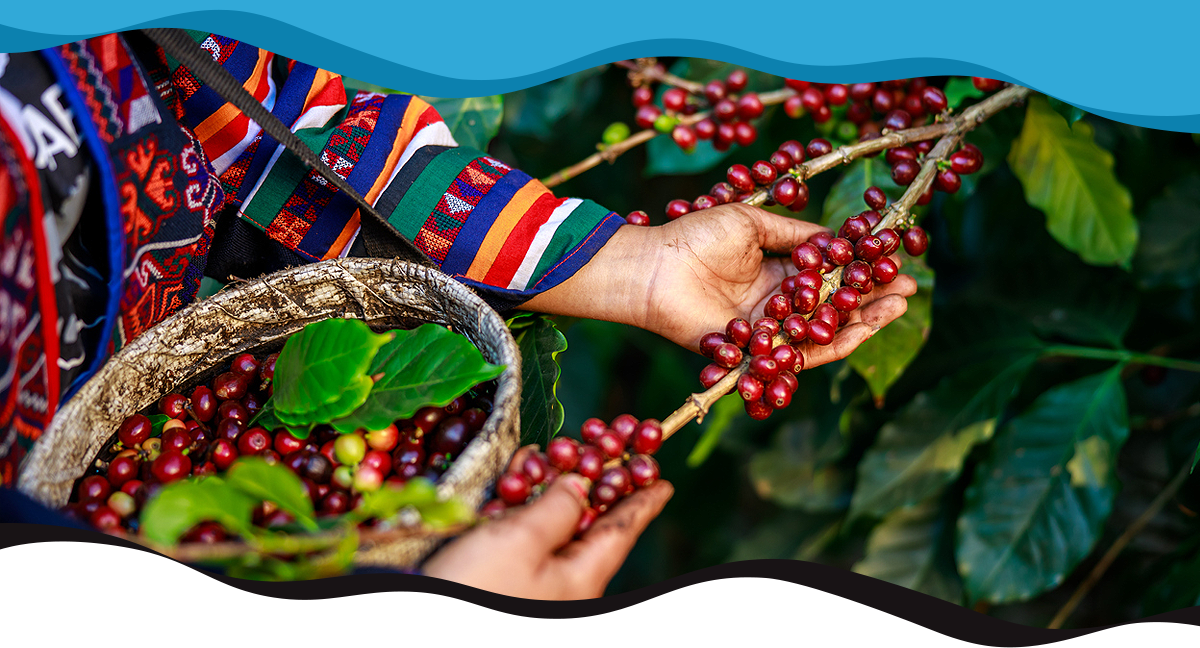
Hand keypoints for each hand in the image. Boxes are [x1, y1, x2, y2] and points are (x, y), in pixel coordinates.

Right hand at [421, 446, 672, 599]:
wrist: (416, 634)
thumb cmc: (475, 592)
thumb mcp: (520, 541)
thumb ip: (557, 508)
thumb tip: (581, 486)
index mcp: (582, 577)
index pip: (623, 530)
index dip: (643, 501)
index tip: (663, 482)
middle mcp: (563, 586)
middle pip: (589, 526)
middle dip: (594, 484)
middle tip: (605, 451)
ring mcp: (533, 588)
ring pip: (551, 530)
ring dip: (549, 491)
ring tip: (549, 458)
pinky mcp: (501, 585)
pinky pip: (522, 542)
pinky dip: (518, 510)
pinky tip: (509, 486)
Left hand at [523, 203, 917, 367]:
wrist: (653, 267)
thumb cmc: (693, 237)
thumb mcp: (751, 223)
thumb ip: (795, 233)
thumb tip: (836, 239)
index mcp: (776, 271)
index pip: (830, 276)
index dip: (863, 272)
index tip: (895, 262)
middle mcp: (776, 304)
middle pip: (835, 308)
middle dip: (873, 300)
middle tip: (908, 290)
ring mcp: (767, 330)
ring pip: (824, 333)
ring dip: (862, 323)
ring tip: (895, 307)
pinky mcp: (754, 351)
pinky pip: (797, 352)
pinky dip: (829, 343)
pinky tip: (860, 327)